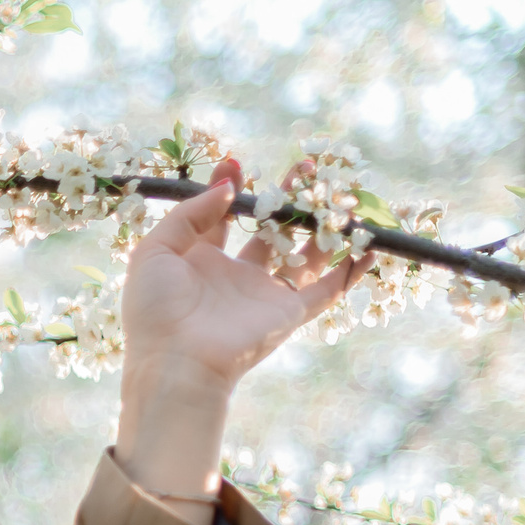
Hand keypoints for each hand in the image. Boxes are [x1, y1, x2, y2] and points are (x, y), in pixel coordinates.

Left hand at [115, 157, 369, 519]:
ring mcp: (264, 294)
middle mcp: (235, 276)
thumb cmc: (155, 309)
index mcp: (198, 262)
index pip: (221, 218)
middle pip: (270, 230)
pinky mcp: (289, 314)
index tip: (235, 162)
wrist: (176, 363)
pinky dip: (350, 270)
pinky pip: (328, 290)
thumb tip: (228, 187)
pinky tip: (369, 246)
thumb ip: (190, 214)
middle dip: (287, 198)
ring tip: (340, 192)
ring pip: (304, 253)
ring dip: (323, 224)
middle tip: (306, 165)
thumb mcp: (155, 250)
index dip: (230, 189)